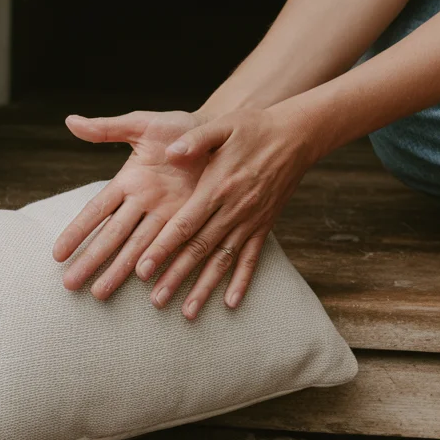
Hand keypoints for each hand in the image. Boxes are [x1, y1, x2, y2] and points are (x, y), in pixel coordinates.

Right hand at [52, 110, 210, 297]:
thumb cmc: (179, 128)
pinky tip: (146, 286)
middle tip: (70, 285)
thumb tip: (70, 121)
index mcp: (128, 182)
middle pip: (112, 237)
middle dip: (91, 260)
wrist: (219, 133)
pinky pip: (173, 246)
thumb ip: (108, 128)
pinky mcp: (190, 222)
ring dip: (119, 271)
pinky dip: (161, 265)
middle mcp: (144, 204)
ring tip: (100, 294)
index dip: (77, 230)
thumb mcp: (142, 124)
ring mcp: (167, 216)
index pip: (96, 210)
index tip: (57, 253)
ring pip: (138, 248)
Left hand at [135, 103, 314, 318]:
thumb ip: (193, 140)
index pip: (184, 225)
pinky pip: (252, 259)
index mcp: (216, 187)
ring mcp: (251, 221)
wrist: (296, 136)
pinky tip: (230, 304)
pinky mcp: (264, 225)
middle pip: (199, 250)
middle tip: (155, 302)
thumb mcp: (222, 126)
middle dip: (176, 277)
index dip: (162, 249)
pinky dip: (242, 282)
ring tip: (187, 313)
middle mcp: (233, 210)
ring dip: (204, 288)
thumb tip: (169, 152)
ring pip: (223, 261)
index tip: (142, 270)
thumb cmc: (253, 128)